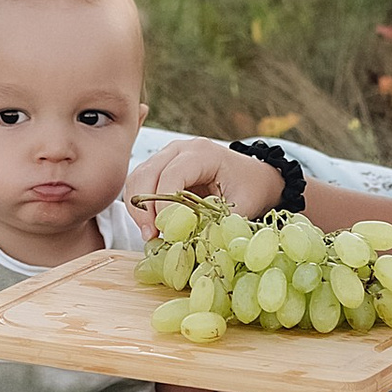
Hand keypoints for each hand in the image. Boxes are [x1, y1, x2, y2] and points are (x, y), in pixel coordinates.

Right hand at [123, 137, 281, 234]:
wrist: (253, 177)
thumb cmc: (250, 188)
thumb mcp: (243, 206)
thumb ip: (219, 223)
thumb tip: (195, 242)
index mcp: (202, 152)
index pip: (172, 175)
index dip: (164, 204)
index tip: (166, 230)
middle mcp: (180, 149)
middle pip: (147, 173)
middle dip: (145, 208)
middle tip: (151, 236)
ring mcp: (167, 156)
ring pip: (137, 178)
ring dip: (138, 209)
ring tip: (150, 235)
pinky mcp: (160, 168)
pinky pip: (140, 184)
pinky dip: (140, 206)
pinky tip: (150, 226)